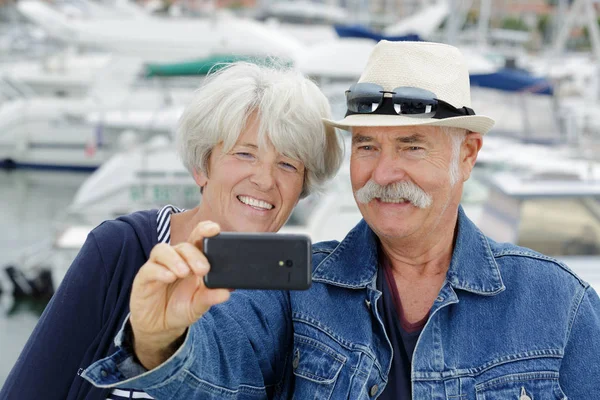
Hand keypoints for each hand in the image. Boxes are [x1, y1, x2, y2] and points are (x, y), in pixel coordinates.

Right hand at [129, 220, 230, 369]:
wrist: (160, 327)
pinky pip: (150, 268)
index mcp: (192, 260)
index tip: (215, 229)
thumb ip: (210, 297)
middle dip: (194, 254)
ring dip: (175, 259)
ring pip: (163, 250)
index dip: (205, 230)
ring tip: (184, 272)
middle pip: (184, 245)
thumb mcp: (198, 305)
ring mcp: (158, 266)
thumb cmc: (181, 309)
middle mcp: (175, 259)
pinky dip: (160, 271)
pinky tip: (169, 277)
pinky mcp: (144, 278)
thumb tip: (227, 292)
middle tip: (203, 269)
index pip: (198, 238)